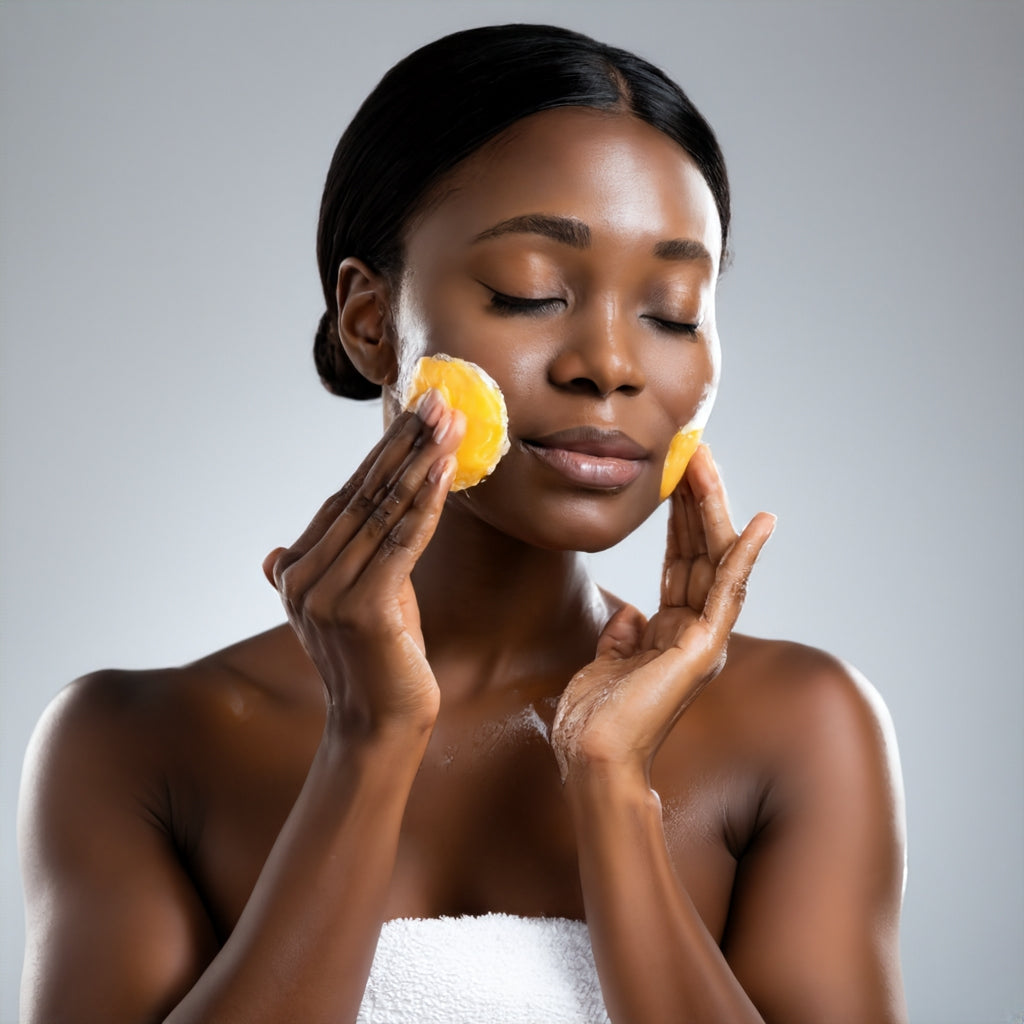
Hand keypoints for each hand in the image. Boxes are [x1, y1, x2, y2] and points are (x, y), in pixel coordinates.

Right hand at [262, 391, 464, 734]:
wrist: (379, 725)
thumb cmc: (376, 660)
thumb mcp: (345, 604)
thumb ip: (320, 568)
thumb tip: (273, 554)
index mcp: (295, 569)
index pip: (346, 497)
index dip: (383, 453)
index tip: (415, 414)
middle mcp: (302, 577)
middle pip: (364, 495)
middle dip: (405, 443)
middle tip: (437, 399)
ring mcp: (327, 593)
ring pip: (384, 512)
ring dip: (421, 462)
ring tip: (449, 423)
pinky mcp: (362, 609)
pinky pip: (401, 542)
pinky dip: (426, 503)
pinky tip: (445, 470)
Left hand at [551, 445, 775, 781]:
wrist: (592, 758)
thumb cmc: (595, 721)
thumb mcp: (604, 664)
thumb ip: (622, 636)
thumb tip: (630, 614)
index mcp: (671, 634)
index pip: (680, 562)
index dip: (678, 518)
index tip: (672, 477)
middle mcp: (694, 632)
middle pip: (700, 551)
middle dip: (694, 499)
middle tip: (691, 450)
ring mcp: (704, 639)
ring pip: (714, 559)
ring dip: (711, 508)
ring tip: (705, 460)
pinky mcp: (705, 647)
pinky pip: (729, 591)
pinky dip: (745, 555)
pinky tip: (760, 521)